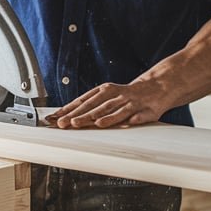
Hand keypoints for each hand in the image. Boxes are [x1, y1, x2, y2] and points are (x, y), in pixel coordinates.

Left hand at [47, 80, 169, 128]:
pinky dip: (129, 119)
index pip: (82, 101)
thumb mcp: (106, 97)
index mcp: (103, 91)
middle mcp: (115, 95)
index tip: (55, 118)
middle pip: (95, 106)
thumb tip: (67, 117)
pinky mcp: (145, 110)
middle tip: (65, 123)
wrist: (155, 87)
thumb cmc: (126, 96)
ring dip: (101, 117)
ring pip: (114, 110)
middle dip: (79, 115)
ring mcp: (130, 102)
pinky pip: (136, 115)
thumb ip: (89, 107)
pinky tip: (125, 123)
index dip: (68, 109)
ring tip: (89, 123)